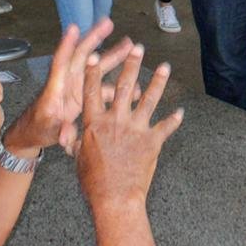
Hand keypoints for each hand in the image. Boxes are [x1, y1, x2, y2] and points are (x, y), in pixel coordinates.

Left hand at [14, 21, 133, 154]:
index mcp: (55, 89)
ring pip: (95, 67)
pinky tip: (133, 85)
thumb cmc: (37, 129)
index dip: (66, 46)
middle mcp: (66, 82)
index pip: (60, 63)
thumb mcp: (47, 132)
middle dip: (94, 38)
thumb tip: (66, 134)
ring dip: (112, 55)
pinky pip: (102, 84)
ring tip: (129, 44)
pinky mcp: (83, 95)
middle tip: (108, 23)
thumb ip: (59, 131)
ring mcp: (76, 87)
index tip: (73, 28)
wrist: (34, 133)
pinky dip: (116, 84)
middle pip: (81, 56)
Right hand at [78, 42, 182, 206]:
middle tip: (138, 48)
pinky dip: (174, 120)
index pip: (92, 91)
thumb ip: (73, 140)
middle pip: (124, 86)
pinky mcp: (152, 141)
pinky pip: (166, 127)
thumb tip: (65, 132)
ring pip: (149, 99)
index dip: (93, 72)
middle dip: (132, 65)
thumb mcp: (76, 157)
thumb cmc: (92, 180)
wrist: (114, 197)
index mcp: (95, 122)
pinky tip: (180, 112)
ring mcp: (136, 129)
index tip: (96, 55)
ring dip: (158, 82)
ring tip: (165, 67)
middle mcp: (116, 120)